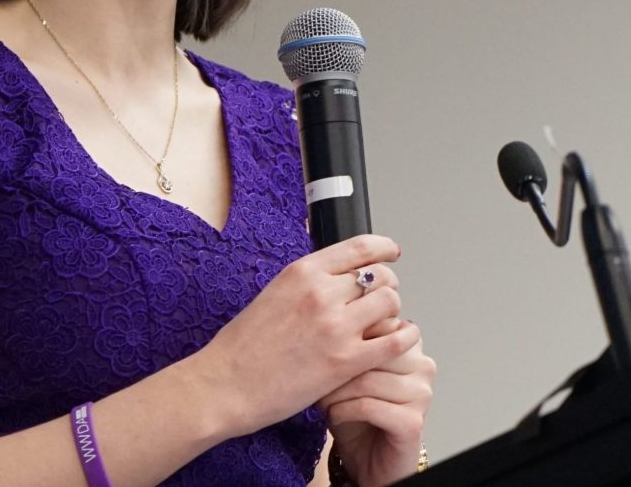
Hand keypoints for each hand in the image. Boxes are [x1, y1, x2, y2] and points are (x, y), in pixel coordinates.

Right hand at [198, 235, 414, 436]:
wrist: (227, 383)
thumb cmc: (243, 344)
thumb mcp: (274, 292)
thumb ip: (307, 280)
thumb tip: (333, 270)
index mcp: (302, 271)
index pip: (360, 247)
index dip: (383, 248)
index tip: (391, 254)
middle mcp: (321, 292)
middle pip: (380, 275)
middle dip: (387, 286)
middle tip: (382, 300)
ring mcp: (335, 326)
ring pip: (390, 303)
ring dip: (392, 313)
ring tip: (382, 324)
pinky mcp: (345, 361)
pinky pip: (394, 341)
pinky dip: (404, 338)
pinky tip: (400, 340)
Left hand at [319, 319, 434, 486]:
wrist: (367, 458)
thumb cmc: (353, 406)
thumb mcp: (348, 363)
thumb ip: (350, 333)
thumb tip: (323, 303)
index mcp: (409, 340)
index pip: (376, 319)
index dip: (344, 334)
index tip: (319, 347)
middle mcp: (422, 364)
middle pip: (372, 347)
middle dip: (337, 362)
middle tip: (316, 374)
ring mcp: (421, 393)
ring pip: (366, 378)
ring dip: (335, 390)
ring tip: (322, 397)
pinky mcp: (412, 423)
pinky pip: (368, 406)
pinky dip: (341, 410)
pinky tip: (332, 415)